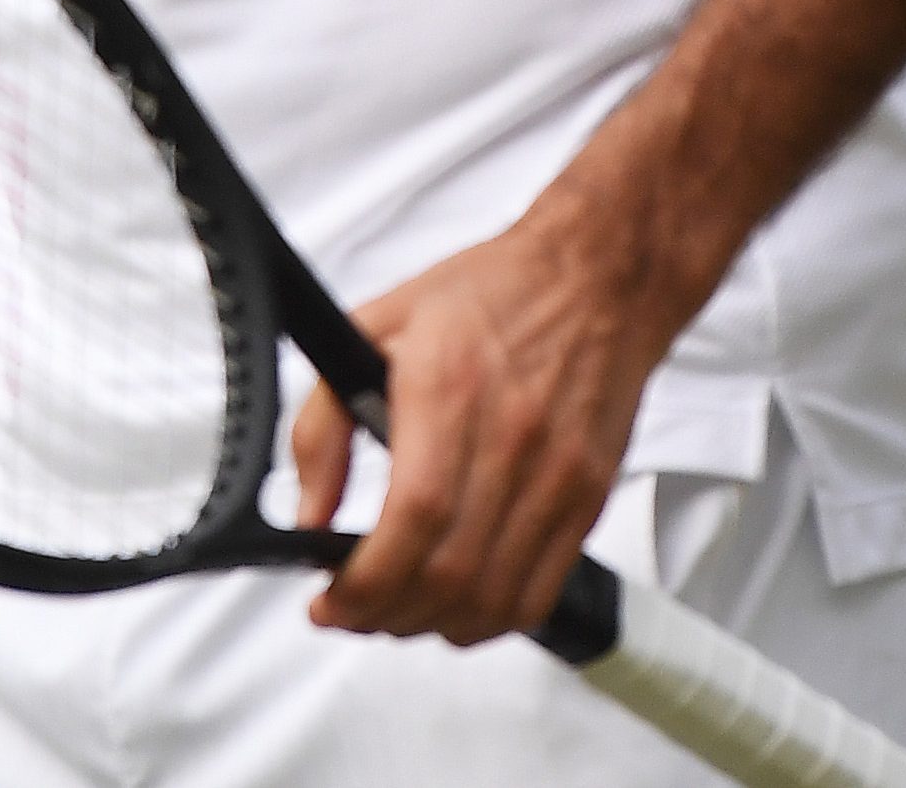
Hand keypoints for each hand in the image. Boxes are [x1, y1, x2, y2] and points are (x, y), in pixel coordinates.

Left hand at [286, 210, 677, 645]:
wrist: (596, 280)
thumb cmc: (491, 295)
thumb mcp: (374, 326)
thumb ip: (324, 424)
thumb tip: (309, 514)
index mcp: (449, 388)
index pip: (414, 515)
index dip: (366, 578)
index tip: (329, 596)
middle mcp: (512, 439)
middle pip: (452, 572)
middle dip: (385, 614)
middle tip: (349, 611)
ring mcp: (558, 476)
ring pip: (493, 598)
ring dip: (432, 624)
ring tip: (392, 613)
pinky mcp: (587, 500)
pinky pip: (538, 593)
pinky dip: (489, 620)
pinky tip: (453, 607)